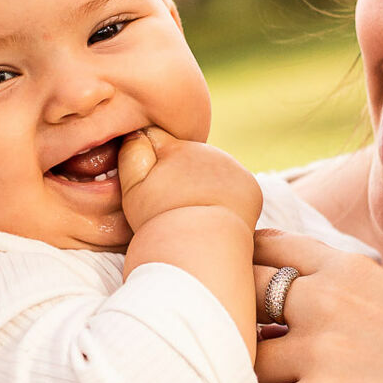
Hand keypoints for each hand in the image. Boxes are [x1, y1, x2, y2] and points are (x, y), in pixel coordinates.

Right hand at [116, 129, 260, 234]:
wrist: (203, 249)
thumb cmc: (160, 222)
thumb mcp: (132, 187)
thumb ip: (132, 153)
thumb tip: (139, 133)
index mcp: (176, 147)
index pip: (156, 139)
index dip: (148, 163)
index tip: (150, 187)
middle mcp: (206, 150)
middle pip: (186, 156)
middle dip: (177, 174)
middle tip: (170, 206)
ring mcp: (232, 167)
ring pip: (210, 170)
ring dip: (201, 185)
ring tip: (191, 214)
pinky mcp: (250, 186)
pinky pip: (232, 186)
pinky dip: (224, 198)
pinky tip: (213, 217)